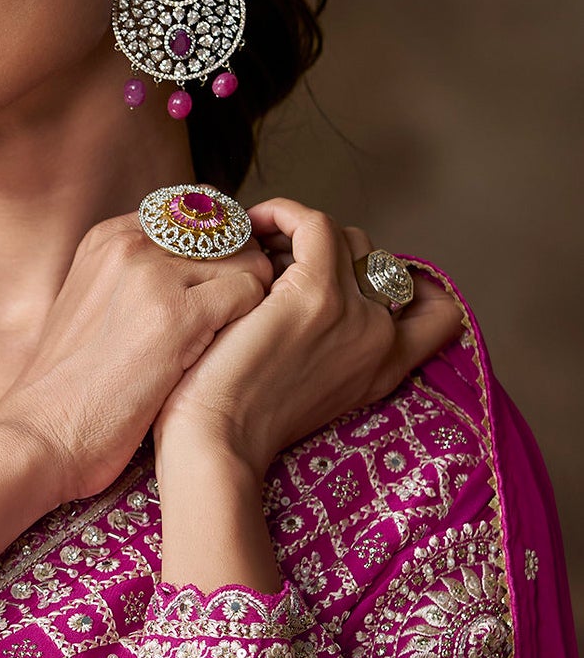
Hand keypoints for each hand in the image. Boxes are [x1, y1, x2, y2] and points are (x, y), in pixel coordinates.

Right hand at [0, 209, 274, 503]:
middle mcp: (130, 244)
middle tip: (231, 323)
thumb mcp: (94, 308)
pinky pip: (249, 292)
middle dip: (240, 274)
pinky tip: (226, 355)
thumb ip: (136, 278)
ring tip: (225, 344)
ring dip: (247, 303)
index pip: (197, 213)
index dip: (221, 251)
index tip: (218, 293)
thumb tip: (197, 271)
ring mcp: (153, 275)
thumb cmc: (72, 388)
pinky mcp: (177, 314)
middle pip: (226, 233)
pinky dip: (252, 322)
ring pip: (244, 261)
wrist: (43, 433)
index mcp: (109, 238)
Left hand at [150, 197, 464, 476]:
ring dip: (302, 236)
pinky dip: (284, 213)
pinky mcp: (315, 293)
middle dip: (332, 257)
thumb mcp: (309, 391)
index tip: (355, 279)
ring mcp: (353, 312)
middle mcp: (381, 338)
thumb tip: (307, 296)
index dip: (409, 285)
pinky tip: (252, 225)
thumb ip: (330, 352)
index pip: (439, 314)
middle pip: (378, 262)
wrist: (218, 444)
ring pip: (347, 239)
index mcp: (387, 369)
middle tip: (277, 268)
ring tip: (259, 255)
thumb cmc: (241, 423)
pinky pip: (314, 223)